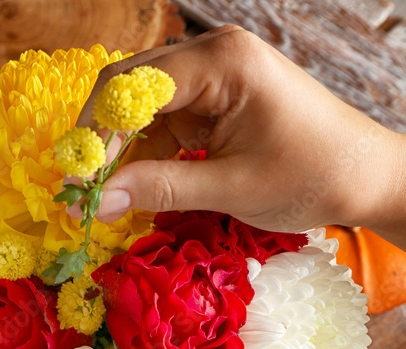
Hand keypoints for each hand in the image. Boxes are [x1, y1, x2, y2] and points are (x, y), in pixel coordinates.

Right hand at [76, 26, 405, 244]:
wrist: (364, 178)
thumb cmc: (311, 176)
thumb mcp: (230, 187)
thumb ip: (161, 189)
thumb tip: (98, 201)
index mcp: (222, 63)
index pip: (132, 86)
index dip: (96, 134)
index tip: (74, 181)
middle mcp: (213, 57)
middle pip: (130, 89)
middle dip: (102, 140)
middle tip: (81, 191)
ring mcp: (214, 78)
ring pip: (144, 110)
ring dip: (123, 153)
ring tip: (106, 199)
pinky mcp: (217, 102)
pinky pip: (166, 125)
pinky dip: (149, 158)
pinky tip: (137, 190)